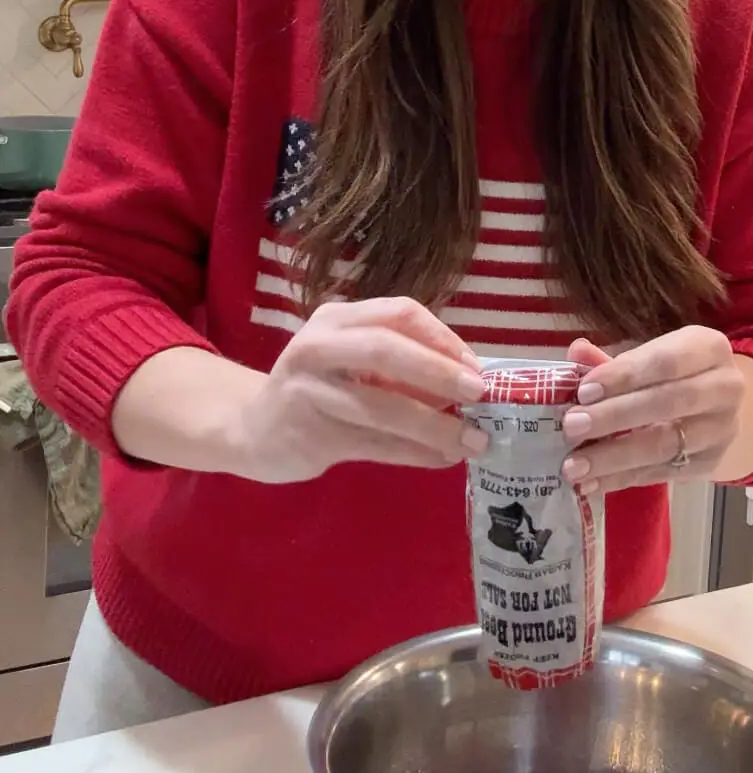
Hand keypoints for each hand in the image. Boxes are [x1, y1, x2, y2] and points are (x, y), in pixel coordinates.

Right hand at [234, 297, 487, 482]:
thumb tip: (468, 382)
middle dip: (439, 372)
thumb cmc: (318, 388)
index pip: (399, 313)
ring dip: (434, 426)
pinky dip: (414, 453)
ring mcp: (309, 392)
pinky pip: (374, 445)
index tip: (476, 366)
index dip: (443, 337)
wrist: (251, 429)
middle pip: (386, 349)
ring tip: (472, 441)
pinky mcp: (309, 436)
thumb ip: (399, 361)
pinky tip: (442, 459)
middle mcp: (318, 347)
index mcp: (336, 319)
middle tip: (480, 394)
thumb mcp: (349, 357)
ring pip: (382, 407)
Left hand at [560, 328, 745, 495]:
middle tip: (571, 427)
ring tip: (573, 465)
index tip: (583, 391)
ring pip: (665, 445)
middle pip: (667, 403)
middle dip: (614, 416)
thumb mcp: (648, 357)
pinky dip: (621, 479)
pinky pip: (661, 474)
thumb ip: (612, 359)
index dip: (623, 376)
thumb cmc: (673, 375)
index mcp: (708, 348)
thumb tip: (576, 353)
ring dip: (614, 456)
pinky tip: (590, 483)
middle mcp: (725, 388)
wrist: (716, 409)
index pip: (665, 361)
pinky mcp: (710, 464)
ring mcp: (721, 430)